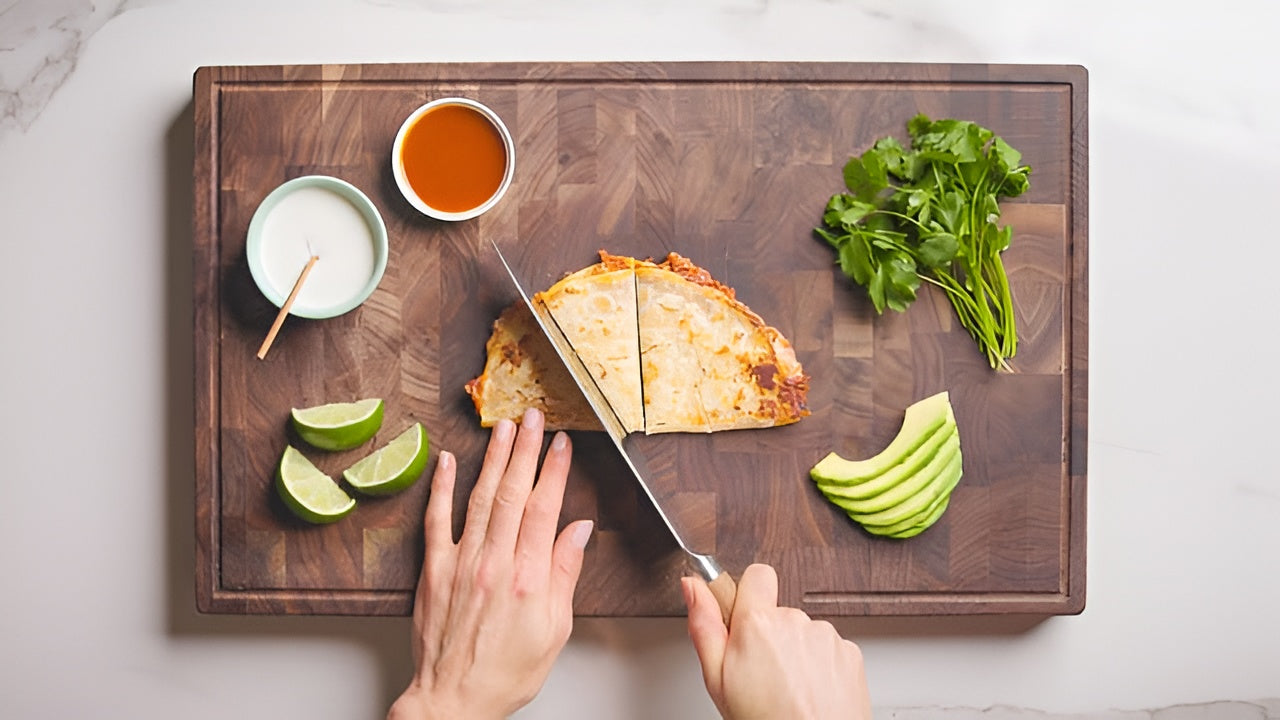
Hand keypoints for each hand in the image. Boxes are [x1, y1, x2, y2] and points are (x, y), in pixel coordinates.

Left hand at [388, 409, 593, 719]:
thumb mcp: (554, 631)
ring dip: (492, 459)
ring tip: (502, 429)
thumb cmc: (504, 673)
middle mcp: (494, 563)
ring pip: (479, 498)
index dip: (554, 471)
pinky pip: (436, 520)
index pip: (544, 510)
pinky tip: (446, 461)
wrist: (454, 700)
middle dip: (526, 450)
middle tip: (533, 418)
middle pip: (513, 494)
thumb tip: (578, 531)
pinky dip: (441, 488)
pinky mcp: (433, 571)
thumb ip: (565, 575)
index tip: (562, 444)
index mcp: (529, 578)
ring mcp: (461, 563)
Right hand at [682, 564, 871, 719]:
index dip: (748, 596)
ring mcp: (826, 636)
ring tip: (787, 689)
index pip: (757, 575)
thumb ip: (704, 624)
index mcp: (758, 623)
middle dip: (769, 636)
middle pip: (778, 612)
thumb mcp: (717, 679)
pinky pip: (828, 649)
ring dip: (795, 653)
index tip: (742, 620)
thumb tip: (692, 585)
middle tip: (761, 673)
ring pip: (803, 632)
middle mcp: (795, 622)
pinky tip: (809, 691)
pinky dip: (820, 666)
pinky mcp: (849, 652)